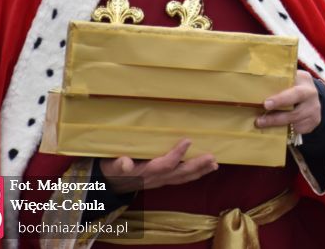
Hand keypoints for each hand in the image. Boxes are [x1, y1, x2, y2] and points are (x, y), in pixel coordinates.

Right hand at [98, 139, 217, 193]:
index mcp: (144, 172)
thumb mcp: (110, 165)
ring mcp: (161, 181)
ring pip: (183, 178)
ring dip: (200, 171)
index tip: (188, 140)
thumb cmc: (111, 169)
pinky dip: (196, 174)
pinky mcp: (164, 180)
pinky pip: (182, 179)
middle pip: (179, 173)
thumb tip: (125, 162)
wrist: (110, 184)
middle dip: (196, 166)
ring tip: (214, 164)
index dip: (176, 154)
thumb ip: (118, 164)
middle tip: (211, 157)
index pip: (164, 165)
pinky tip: (208, 168)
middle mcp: (155, 179)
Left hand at [255, 70, 321, 135]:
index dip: (280, 100)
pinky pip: (298, 129)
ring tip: (261, 124)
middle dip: (276, 118)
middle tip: (259, 120)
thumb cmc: (293, 83)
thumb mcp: (289, 77)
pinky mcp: (313, 122)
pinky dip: (285, 129)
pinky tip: (275, 127)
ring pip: (294, 122)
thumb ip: (277, 81)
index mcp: (304, 81)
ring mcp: (314, 110)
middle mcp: (312, 96)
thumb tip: (255, 86)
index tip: (266, 104)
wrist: (310, 93)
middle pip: (295, 112)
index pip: (294, 92)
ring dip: (276, 124)